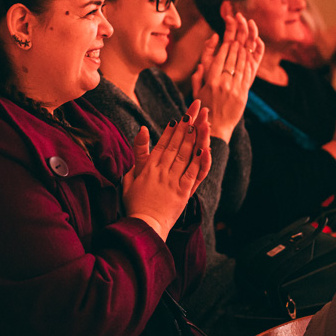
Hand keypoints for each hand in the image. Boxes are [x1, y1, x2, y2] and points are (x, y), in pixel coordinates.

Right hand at [123, 100, 211, 239]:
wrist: (143, 226)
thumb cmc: (135, 203)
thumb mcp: (130, 177)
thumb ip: (138, 153)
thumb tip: (141, 130)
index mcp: (149, 168)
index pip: (163, 143)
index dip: (172, 129)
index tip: (180, 116)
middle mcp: (162, 171)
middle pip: (177, 144)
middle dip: (187, 124)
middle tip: (196, 108)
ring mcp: (173, 181)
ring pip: (186, 155)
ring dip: (195, 137)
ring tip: (203, 121)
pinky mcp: (183, 193)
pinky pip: (193, 173)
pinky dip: (199, 160)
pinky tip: (205, 148)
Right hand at [190, 13, 264, 141]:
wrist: (216, 128)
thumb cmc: (203, 110)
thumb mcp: (196, 93)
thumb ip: (197, 77)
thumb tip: (200, 64)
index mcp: (210, 82)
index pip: (220, 59)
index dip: (225, 47)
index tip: (228, 40)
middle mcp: (223, 83)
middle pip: (231, 59)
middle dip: (236, 46)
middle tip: (239, 37)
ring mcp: (235, 89)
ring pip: (241, 65)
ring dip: (244, 53)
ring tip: (245, 44)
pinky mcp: (243, 95)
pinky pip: (247, 76)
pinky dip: (249, 65)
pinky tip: (250, 58)